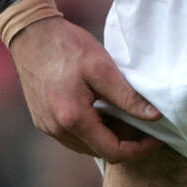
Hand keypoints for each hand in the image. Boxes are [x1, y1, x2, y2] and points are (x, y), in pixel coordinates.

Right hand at [8, 15, 163, 163]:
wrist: (30, 33)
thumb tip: (154, 117)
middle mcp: (57, 129)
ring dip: (106, 138)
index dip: (138, 150)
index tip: (155, 139)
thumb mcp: (102, 67)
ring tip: (122, 116)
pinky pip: (72, 136)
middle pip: (99, 152)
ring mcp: (47, 126)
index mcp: (73, 118)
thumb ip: (128, 96)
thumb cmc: (66, 46)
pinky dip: (90, 131)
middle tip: (142, 122)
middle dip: (124, 142)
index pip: (112, 152)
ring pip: (85, 146)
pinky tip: (99, 111)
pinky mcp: (42, 119)